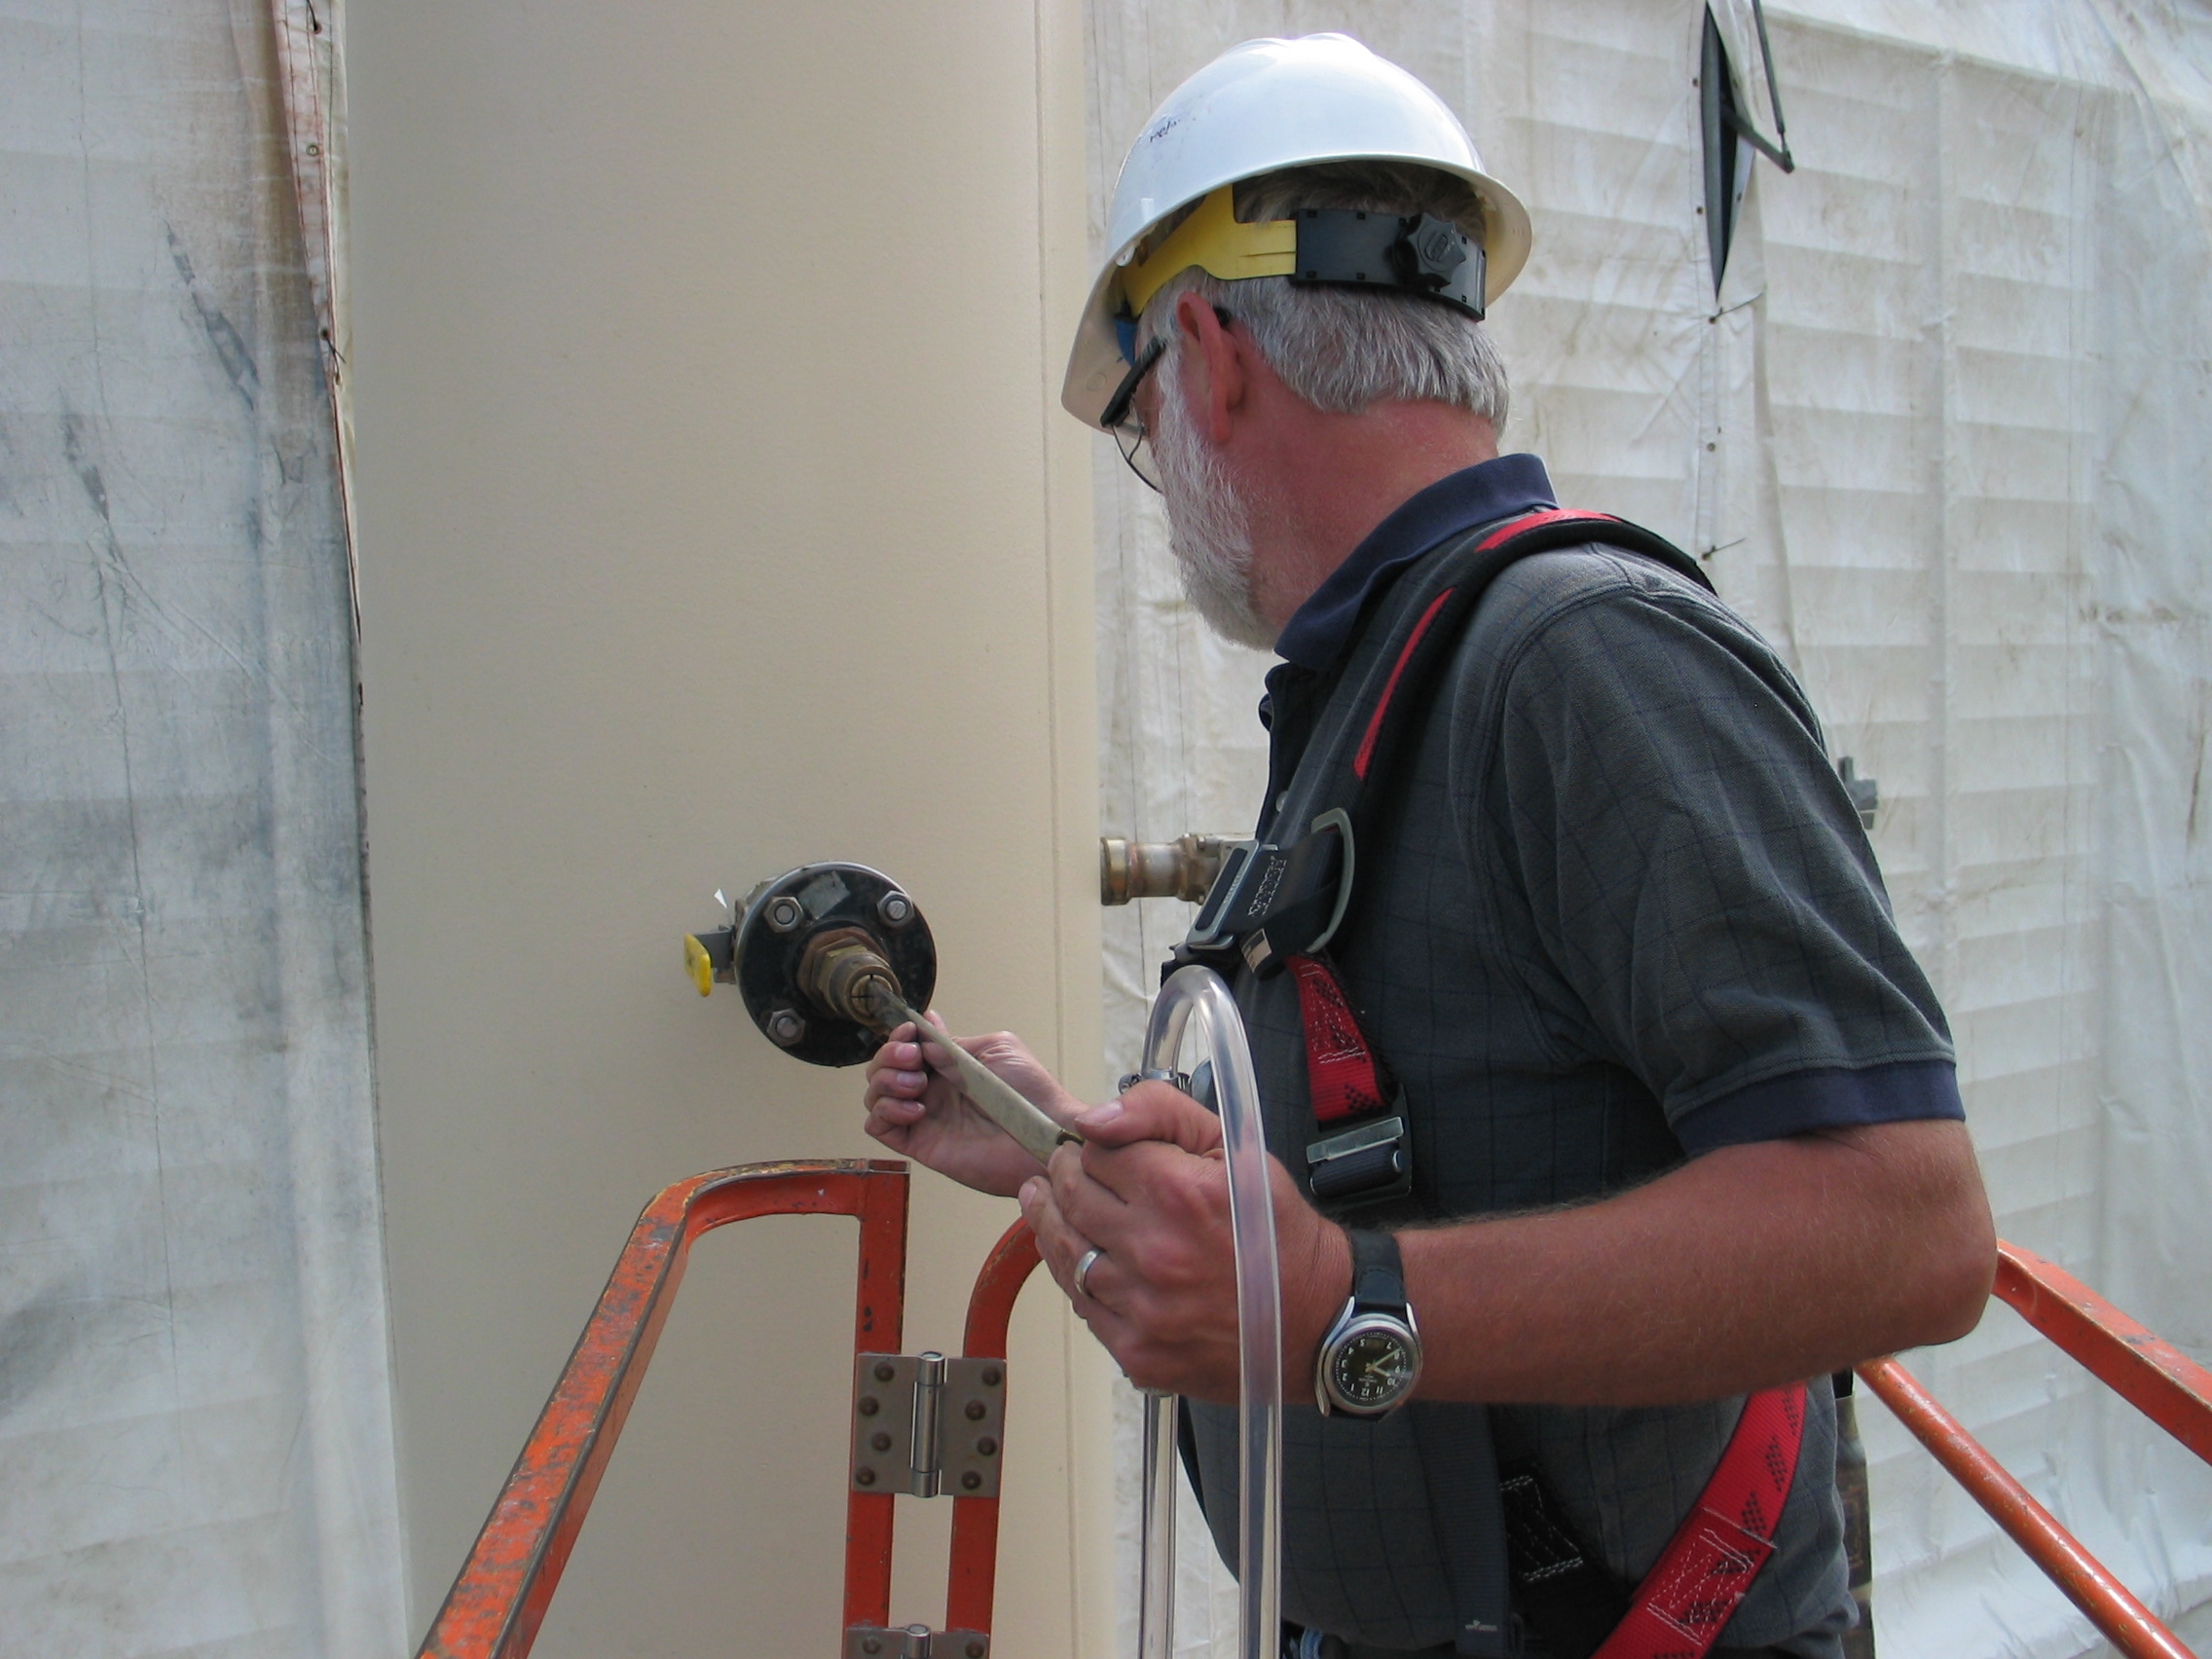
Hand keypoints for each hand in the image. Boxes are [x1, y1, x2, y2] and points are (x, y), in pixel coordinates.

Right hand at [862, 1015, 1085, 1197]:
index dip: (900, 1036)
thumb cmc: (1031, 1092)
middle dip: (889, 1056)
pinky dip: (886, 1112)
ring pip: (875, 1095)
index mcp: (949, 1064)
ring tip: (917, 1086)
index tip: (910, 1034)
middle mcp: (932, 1089)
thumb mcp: (996, 1050)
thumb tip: (925, 1025)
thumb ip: (954, 1043)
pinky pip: (879, 1128)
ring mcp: (924, 1117)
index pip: (906, 1045)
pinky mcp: (920, 1144)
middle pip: (882, 1068)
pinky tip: (917, 1110)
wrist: (1043, 1135)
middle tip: (914, 1060)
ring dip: (886, 1082)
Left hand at [1018, 1083, 1347, 1400]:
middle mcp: (1154, 1251)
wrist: (1316, 1317)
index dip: (1093, 1147)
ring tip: (1061, 1211)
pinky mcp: (1138, 1350)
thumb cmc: (1275, 1231)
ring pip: (1065, 1252)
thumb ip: (1159, 1112)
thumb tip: (1093, 1119)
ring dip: (1060, 1226)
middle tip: (1069, 1174)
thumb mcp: (1234, 1149)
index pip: (1093, 1152)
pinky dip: (1080, 1279)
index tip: (1098, 1151)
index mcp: (1178, 1192)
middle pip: (1070, 1198)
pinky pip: (1082, 1304)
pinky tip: (1091, 1261)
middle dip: (1066, 1178)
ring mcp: (1143, 1306)